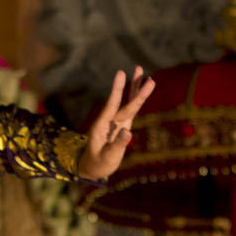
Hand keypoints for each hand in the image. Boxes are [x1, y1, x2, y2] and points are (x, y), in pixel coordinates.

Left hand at [78, 66, 155, 180]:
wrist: (93, 167)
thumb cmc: (99, 164)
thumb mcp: (107, 158)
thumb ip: (117, 145)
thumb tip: (128, 132)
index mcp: (102, 126)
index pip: (112, 105)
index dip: (117, 90)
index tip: (120, 73)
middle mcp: (109, 120)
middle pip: (124, 102)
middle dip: (134, 87)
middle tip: (140, 68)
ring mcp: (117, 122)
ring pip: (128, 103)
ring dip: (135, 88)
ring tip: (142, 71)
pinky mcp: (123, 125)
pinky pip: (132, 110)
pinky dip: (137, 99)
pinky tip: (142, 88)